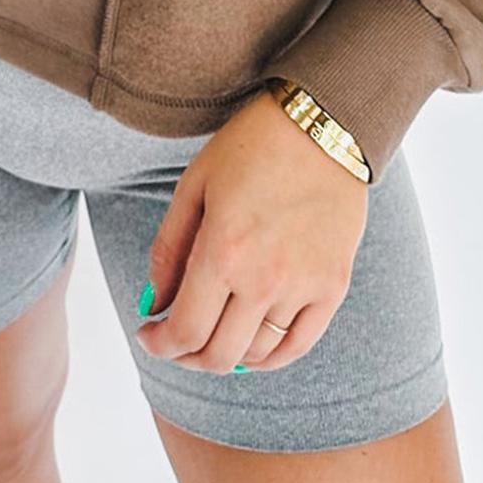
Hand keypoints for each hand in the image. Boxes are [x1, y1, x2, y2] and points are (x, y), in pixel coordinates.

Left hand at [135, 89, 368, 372]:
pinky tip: (252, 347)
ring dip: (226, 357)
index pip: (185, 331)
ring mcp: (304, 287)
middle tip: (174, 342)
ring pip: (257, 355)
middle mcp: (264, 278)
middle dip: (186, 357)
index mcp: (223, 250)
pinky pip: (298, 346)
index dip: (160, 344)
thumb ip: (169, 249)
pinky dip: (270, 358)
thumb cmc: (251, 147)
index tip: (148, 336)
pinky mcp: (333, 287)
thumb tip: (153, 303)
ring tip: (211, 337)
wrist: (322, 124)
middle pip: (218, 355)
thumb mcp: (194, 185)